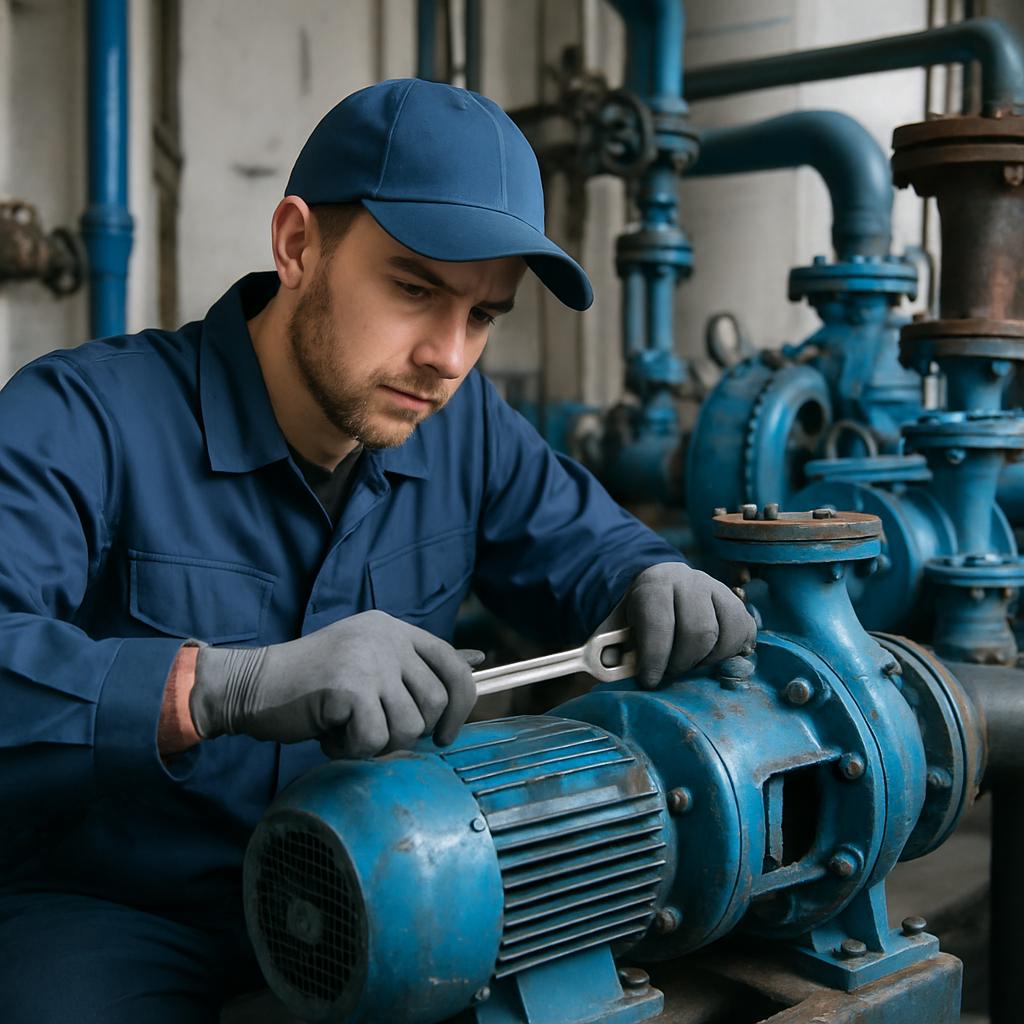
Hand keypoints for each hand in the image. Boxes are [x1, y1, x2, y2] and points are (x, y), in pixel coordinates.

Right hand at [189, 610, 480, 757]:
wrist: (254, 685)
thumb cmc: (311, 684)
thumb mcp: (367, 660)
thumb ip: (412, 666)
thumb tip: (477, 661)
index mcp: (395, 629)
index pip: (454, 665)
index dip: (462, 705)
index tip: (446, 733)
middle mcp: (387, 637)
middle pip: (436, 703)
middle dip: (409, 733)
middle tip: (373, 732)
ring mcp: (370, 660)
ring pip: (409, 727)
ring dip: (377, 743)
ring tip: (345, 729)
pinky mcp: (351, 687)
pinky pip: (375, 739)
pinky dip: (352, 750)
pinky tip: (329, 734)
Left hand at [623, 562, 755, 688]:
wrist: (659, 589)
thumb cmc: (636, 617)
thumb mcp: (617, 628)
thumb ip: (614, 649)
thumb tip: (614, 671)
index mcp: (654, 585)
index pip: (660, 623)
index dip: (655, 657)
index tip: (650, 681)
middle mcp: (690, 581)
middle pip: (699, 631)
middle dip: (684, 663)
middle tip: (671, 674)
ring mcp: (717, 589)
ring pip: (728, 633)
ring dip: (710, 660)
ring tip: (691, 665)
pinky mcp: (736, 603)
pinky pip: (746, 632)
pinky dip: (734, 652)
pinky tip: (715, 659)